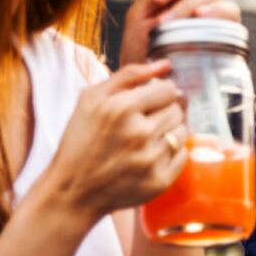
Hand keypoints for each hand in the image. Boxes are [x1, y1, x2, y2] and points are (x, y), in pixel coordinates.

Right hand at [42, 61, 187, 218]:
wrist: (72, 191)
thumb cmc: (81, 140)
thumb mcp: (91, 99)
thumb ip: (129, 75)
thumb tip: (165, 65)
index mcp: (120, 108)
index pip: (168, 89)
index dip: (159, 94)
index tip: (148, 102)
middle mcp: (139, 133)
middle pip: (177, 110)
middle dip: (163, 113)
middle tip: (142, 124)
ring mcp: (151, 159)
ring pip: (182, 132)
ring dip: (168, 132)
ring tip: (145, 141)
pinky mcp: (159, 181)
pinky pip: (183, 156)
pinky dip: (171, 154)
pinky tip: (149, 157)